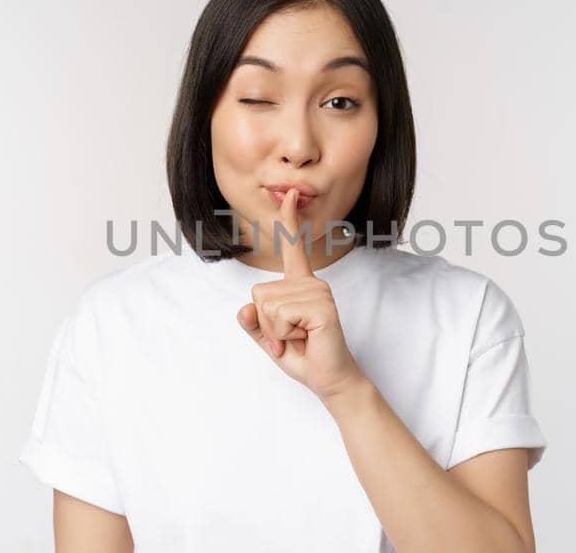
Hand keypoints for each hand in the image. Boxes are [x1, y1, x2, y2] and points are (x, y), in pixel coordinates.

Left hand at [236, 188, 368, 402]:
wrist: (331, 380)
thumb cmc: (303, 356)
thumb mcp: (269, 339)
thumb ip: (253, 324)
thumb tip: (244, 309)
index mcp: (300, 284)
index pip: (292, 249)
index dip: (289, 221)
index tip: (290, 195)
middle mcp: (312, 282)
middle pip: (259, 293)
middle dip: (267, 324)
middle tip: (292, 336)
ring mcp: (319, 292)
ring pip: (268, 305)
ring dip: (276, 331)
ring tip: (300, 338)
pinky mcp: (322, 306)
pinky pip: (281, 315)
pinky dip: (285, 334)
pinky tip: (306, 338)